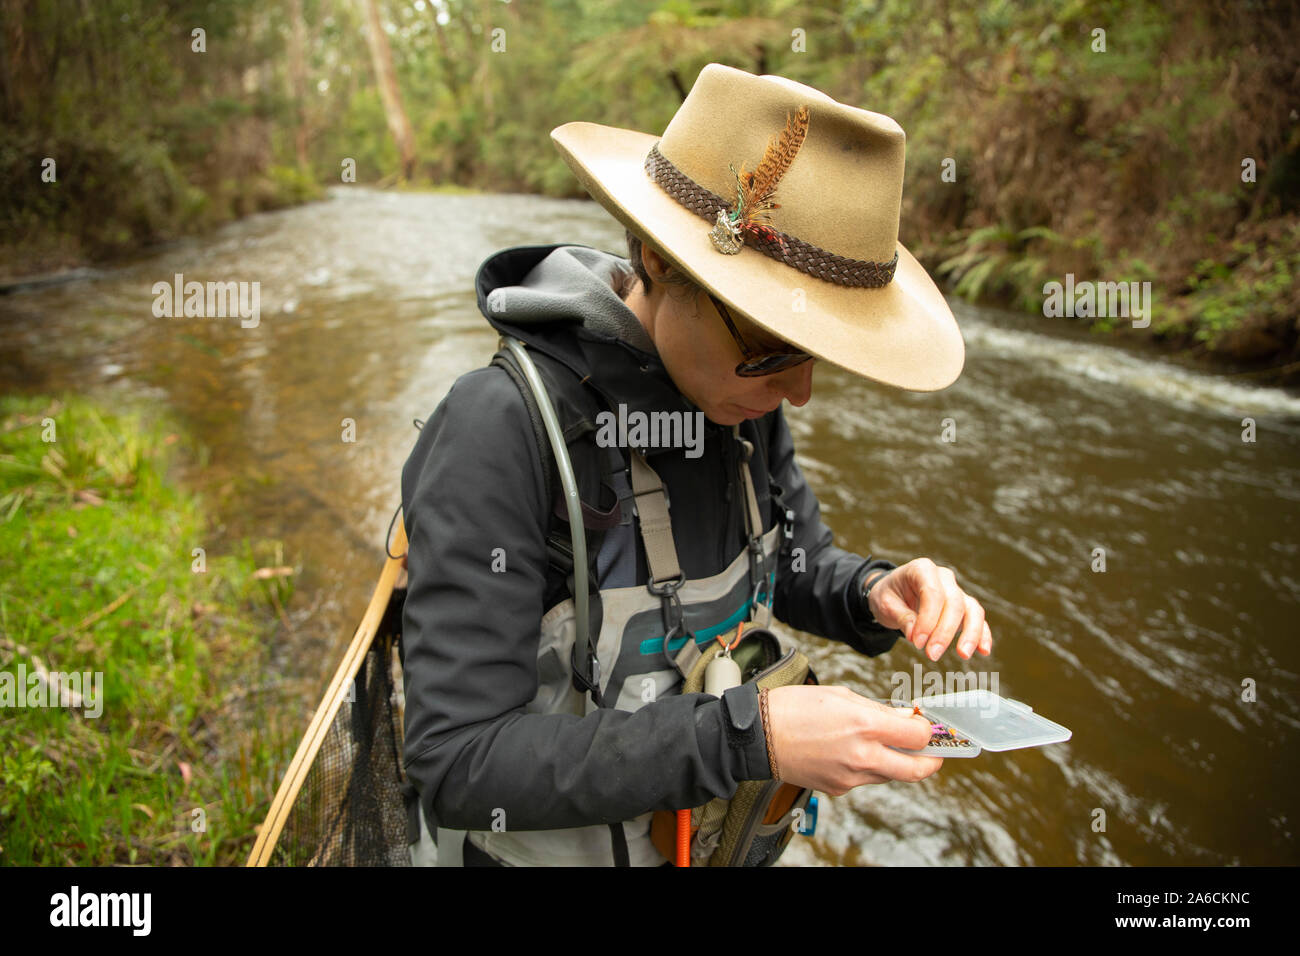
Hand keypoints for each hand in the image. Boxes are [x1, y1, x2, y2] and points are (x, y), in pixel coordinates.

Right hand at [764, 685, 940, 794]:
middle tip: (934, 752)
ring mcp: (851, 776)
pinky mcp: (838, 788)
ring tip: (889, 745)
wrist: (759, 735)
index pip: (918, 737)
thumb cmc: (795, 707)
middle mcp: (862, 756)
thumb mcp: (841, 695)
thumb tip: (906, 719)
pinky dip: (869, 767)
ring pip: (891, 776)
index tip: (924, 724)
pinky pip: (866, 779)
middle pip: (917, 770)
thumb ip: (878, 710)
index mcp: (864, 726)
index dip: (927, 730)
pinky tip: (853, 750)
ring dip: (898, 763)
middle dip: (932, 761)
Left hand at [866, 558, 992, 661]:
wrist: (893, 593)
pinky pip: (977, 619)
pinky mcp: (964, 607)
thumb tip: (915, 634)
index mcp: (922, 569)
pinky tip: (983, 651)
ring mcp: (956, 591)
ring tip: (963, 655)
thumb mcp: (885, 604)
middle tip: (932, 654)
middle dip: (945, 631)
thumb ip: (901, 617)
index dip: (928, 619)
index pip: (932, 593)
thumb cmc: (889, 596)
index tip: (918, 642)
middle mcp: (944, 577)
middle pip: (954, 602)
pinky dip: (982, 634)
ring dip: (970, 633)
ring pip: (972, 609)